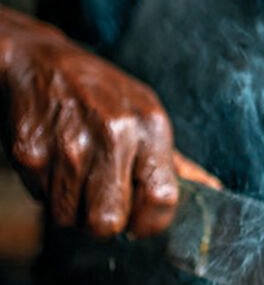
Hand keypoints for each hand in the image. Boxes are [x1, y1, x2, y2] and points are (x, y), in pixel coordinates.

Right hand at [0, 7, 219, 238]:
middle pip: (108, 222)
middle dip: (104, 221)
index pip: (161, 198)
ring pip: (70, 218)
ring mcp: (68, 144)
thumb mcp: (144, 114)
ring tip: (75, 171)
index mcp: (149, 126)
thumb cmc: (100, 93)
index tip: (139, 220)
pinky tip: (53, 159)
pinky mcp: (30, 153)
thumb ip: (174, 162)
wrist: (40, 62)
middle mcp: (113, 133)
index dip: (149, 222)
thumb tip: (212, 192)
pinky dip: (46, 189)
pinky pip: (42, 200)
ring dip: (72, 205)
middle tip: (100, 198)